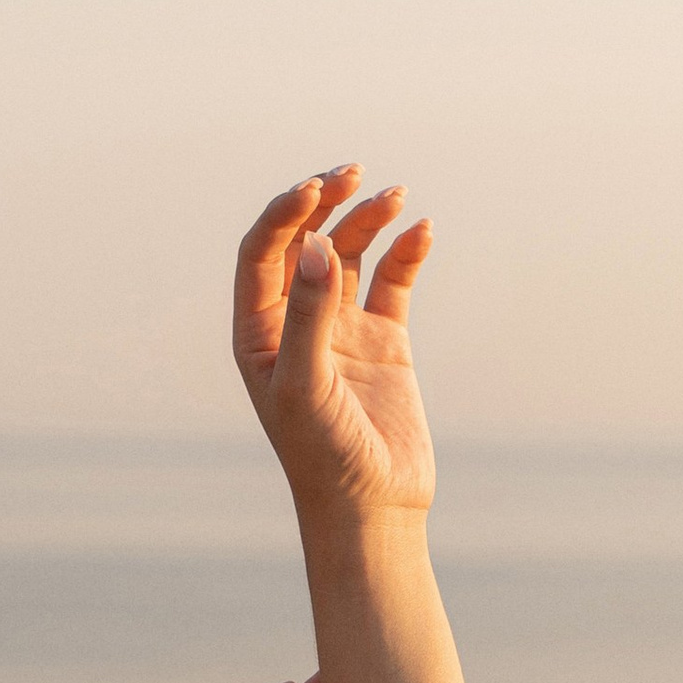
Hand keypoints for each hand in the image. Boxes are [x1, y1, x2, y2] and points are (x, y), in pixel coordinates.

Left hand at [232, 167, 436, 522]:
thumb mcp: (306, 386)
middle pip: (305, 241)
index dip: (285, 215)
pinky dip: (406, 252)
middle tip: (351, 172)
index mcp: (259, 333)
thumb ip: (310, 314)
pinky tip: (423, 231)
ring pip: (350, 253)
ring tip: (398, 196)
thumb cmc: (323, 459)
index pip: (262, 254)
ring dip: (369, 219)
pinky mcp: (386, 341)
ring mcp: (342, 329)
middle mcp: (296, 323)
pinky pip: (393, 281)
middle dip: (325, 202)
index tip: (315, 189)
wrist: (372, 510)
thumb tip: (318, 245)